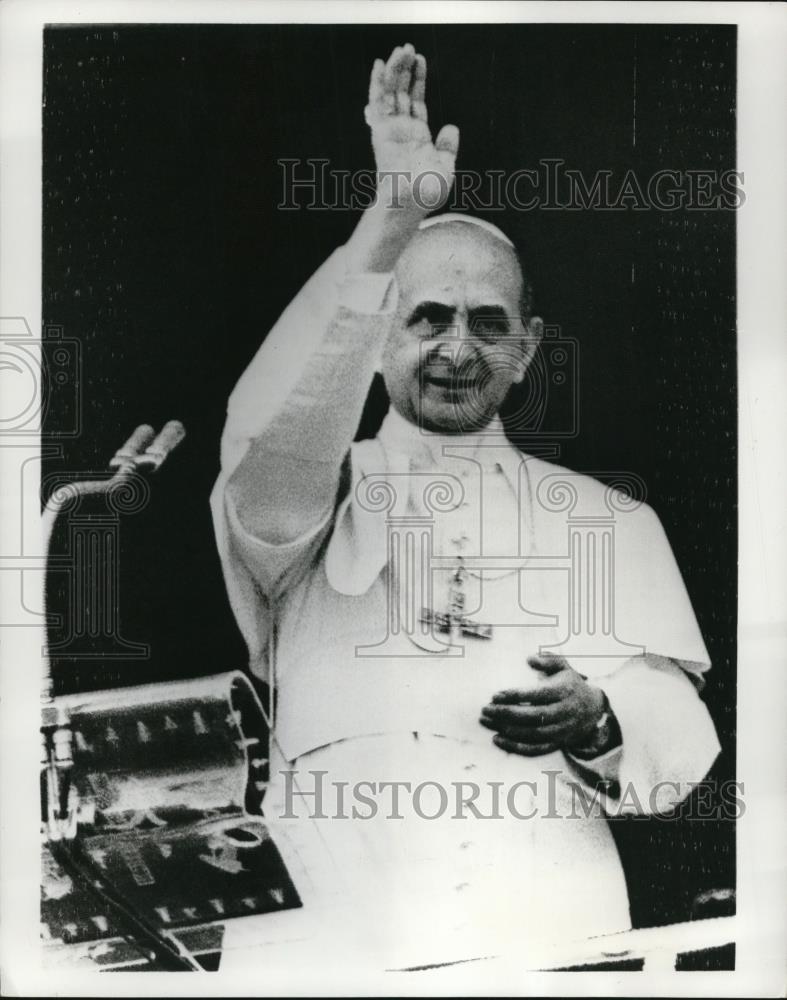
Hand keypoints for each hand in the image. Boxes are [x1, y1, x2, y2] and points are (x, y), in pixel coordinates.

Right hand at [365, 43, 458, 212]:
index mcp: (417, 137)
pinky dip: (377, 84)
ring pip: (391, 93)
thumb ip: (448, 147)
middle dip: (405, 70)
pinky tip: (379, 66)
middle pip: (402, 93)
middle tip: (408, 48)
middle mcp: (402, 131)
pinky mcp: (381, 132)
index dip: (418, 80)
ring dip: (394, 71)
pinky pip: (378, 103)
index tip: (420, 60)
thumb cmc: (428, 194)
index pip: (416, 102)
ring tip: (400, 50)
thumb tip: (451, 126)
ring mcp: (391, 131)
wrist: (413, 204)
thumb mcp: (447, 167)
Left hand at [480, 654, 606, 755]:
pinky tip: (498, 739)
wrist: (592, 710)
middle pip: (533, 716)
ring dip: (507, 729)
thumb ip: (548, 659)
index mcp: (564, 692)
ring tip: (487, 721)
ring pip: (532, 734)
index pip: (537, 695)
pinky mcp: (557, 743)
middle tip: (486, 709)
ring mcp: (561, 730)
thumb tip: (530, 659)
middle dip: (506, 714)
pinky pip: (535, 749)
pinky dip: (516, 746)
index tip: (495, 695)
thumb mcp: (563, 666)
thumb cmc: (570, 684)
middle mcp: (564, 713)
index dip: (515, 696)